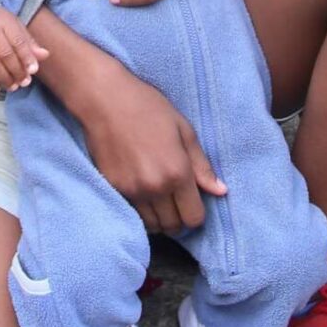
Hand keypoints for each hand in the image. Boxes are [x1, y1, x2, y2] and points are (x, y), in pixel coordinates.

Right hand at [0, 0, 47, 95]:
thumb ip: (29, 43)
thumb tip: (45, 55)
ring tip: (14, 86)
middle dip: (17, 71)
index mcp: (5, 22)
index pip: (17, 41)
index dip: (26, 57)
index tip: (33, 70)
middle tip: (25, 82)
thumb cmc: (0, 24)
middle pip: (4, 54)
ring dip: (4, 79)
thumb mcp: (16, 27)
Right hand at [71, 53, 227, 234]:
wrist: (105, 100)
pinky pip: (133, 215)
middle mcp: (155, 187)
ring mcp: (132, 191)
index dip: (196, 214)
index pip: (194, 218)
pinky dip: (141, 211)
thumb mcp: (184, 130)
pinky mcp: (113, 189)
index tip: (192, 202)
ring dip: (160, 218)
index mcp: (177, 172)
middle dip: (179, 218)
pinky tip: (142, 193)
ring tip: (159, 198)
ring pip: (152, 225)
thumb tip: (221, 191)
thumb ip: (202, 165)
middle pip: (173, 226)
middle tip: (176, 201)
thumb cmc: (148, 108)